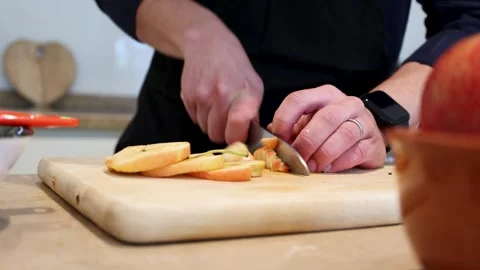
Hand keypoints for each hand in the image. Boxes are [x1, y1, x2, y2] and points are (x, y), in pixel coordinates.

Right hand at [180, 24, 263, 143]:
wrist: (208, 44)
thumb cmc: (236, 67)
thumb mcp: (254, 86)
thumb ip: (253, 113)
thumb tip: (249, 138)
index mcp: (243, 95)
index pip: (236, 131)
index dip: (237, 139)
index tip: (240, 136)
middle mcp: (221, 96)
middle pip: (217, 136)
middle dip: (223, 133)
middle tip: (228, 122)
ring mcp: (201, 97)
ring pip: (205, 129)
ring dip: (212, 124)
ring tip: (218, 107)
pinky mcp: (187, 96)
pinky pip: (195, 120)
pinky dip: (201, 116)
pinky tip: (208, 101)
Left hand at [269, 85, 385, 172]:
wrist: (367, 135)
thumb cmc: (331, 130)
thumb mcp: (308, 124)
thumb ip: (290, 129)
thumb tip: (269, 138)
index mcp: (323, 95)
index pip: (298, 99)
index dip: (284, 120)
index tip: (278, 140)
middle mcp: (346, 103)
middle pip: (326, 118)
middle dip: (307, 141)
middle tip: (297, 159)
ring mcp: (364, 121)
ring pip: (344, 134)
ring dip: (323, 153)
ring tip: (312, 167)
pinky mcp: (374, 143)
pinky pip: (356, 153)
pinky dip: (339, 163)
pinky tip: (328, 168)